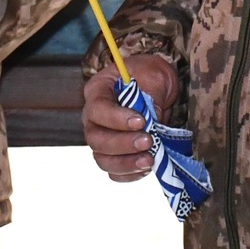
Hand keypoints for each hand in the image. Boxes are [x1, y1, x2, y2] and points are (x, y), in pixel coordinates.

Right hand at [82, 54, 179, 181]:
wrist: (156, 85)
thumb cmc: (151, 74)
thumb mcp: (154, 75)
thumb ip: (150, 98)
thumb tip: (151, 126)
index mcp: (98, 90)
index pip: (98, 109)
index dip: (116, 119)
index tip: (141, 121)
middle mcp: (93, 117)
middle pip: (96, 139)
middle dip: (122, 144)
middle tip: (148, 141)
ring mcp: (102, 137)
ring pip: (102, 158)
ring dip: (126, 163)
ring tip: (150, 160)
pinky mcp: (114, 153)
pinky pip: (114, 171)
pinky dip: (129, 174)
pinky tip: (146, 167)